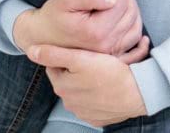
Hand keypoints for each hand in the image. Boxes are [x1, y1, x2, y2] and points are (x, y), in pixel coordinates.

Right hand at [13, 0, 144, 56]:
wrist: (42, 37)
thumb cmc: (53, 16)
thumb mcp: (66, 0)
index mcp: (96, 31)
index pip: (120, 4)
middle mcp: (106, 45)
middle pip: (130, 15)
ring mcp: (110, 53)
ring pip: (135, 28)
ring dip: (134, 10)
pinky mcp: (111, 56)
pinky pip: (134, 43)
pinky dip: (136, 28)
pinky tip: (133, 18)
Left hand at [31, 44, 148, 126]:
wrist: (138, 92)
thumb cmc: (110, 72)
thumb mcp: (79, 57)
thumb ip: (53, 53)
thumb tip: (31, 51)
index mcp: (61, 86)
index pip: (55, 65)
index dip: (67, 55)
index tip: (81, 51)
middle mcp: (69, 102)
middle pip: (67, 79)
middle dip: (76, 69)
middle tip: (93, 60)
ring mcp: (83, 112)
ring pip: (79, 91)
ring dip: (86, 82)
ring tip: (102, 72)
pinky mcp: (97, 118)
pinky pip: (92, 103)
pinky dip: (97, 95)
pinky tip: (107, 86)